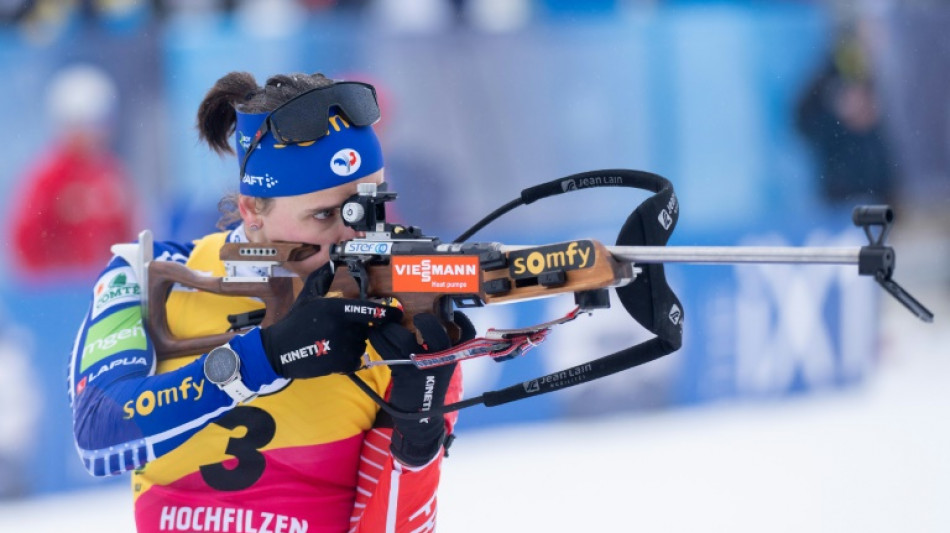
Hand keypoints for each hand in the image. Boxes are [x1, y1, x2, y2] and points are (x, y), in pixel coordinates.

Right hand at [260, 265, 401, 378]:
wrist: (278, 350)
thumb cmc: (295, 321)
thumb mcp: (308, 296)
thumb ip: (322, 278)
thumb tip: (331, 261)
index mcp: (336, 307)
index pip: (370, 310)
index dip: (387, 313)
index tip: (397, 314)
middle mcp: (342, 326)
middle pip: (366, 327)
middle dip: (358, 328)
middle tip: (340, 329)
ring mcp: (342, 346)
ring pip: (362, 343)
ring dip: (353, 343)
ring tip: (333, 341)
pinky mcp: (340, 363)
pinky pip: (356, 359)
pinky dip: (349, 358)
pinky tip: (333, 353)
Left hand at [369, 311, 475, 465]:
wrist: (419, 418)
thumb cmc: (428, 390)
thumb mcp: (440, 371)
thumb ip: (438, 353)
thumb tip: (422, 330)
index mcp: (452, 358)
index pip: (466, 336)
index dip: (463, 322)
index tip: (454, 314)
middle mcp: (440, 361)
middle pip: (435, 332)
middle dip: (425, 320)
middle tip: (416, 318)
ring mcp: (421, 366)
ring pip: (403, 338)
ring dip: (389, 328)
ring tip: (382, 326)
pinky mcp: (403, 373)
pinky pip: (387, 349)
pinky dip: (378, 339)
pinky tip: (373, 335)